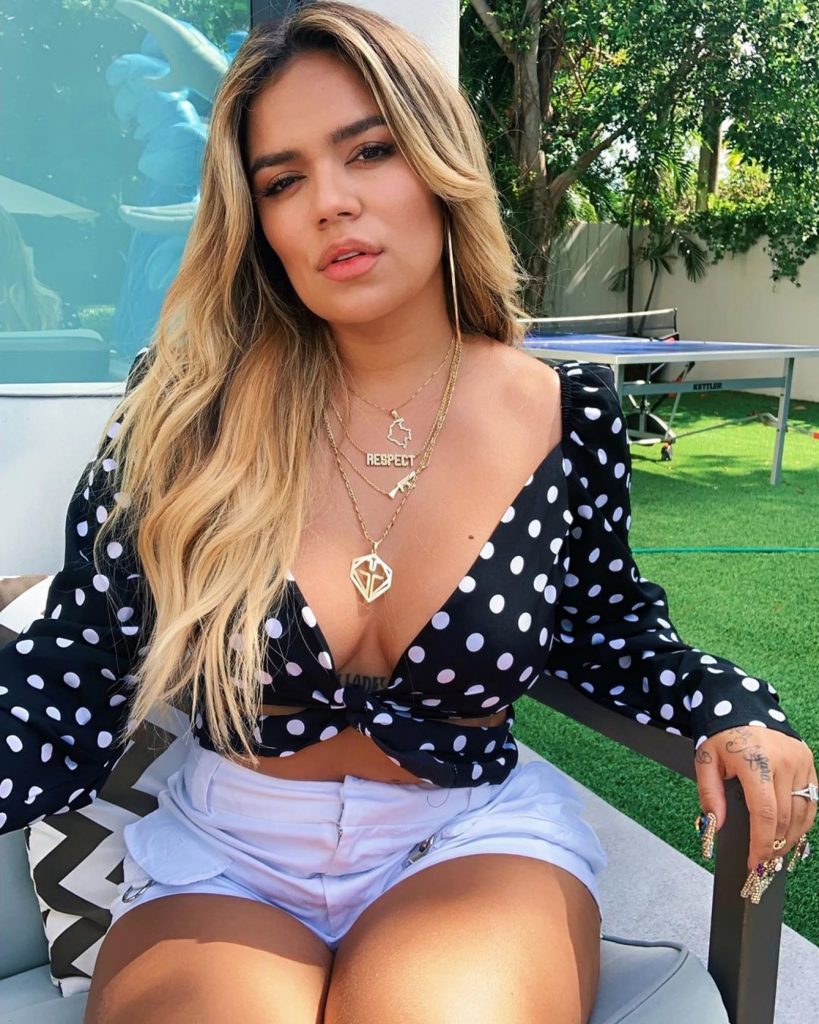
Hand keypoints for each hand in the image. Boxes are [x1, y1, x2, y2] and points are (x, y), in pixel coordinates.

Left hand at [694, 725, 816, 871]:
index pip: (765, 814)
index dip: (762, 843)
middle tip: (763, 863)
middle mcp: (784, 762)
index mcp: (756, 761)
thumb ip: (710, 794)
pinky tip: (791, 834)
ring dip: (791, 838)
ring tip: (776, 853)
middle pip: (786, 818)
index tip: (755, 863)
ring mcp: (800, 761)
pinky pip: (811, 800)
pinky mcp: (808, 761)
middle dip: (775, 846)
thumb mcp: (705, 761)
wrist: (742, 704)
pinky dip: (803, 820)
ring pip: (803, 812)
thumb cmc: (722, 734)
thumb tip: (716, 827)